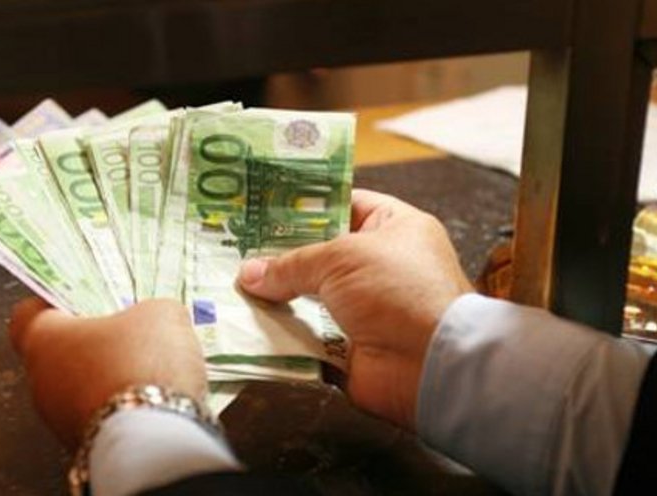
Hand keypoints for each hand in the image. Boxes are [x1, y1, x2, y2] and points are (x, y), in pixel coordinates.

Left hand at [8, 298, 206, 448]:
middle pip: (59, 354)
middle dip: (93, 345)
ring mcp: (58, 421)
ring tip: (149, 374)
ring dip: (108, 381)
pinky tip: (152, 404)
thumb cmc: (139, 368)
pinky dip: (121, 412)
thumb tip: (155, 320)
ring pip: (79, 390)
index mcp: (43, 338)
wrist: (152, 442)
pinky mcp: (82, 448)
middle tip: (128, 336)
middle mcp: (40, 382)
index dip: (55, 305)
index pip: (27, 315)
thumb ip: (150, 311)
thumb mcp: (161, 316)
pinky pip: (100, 420)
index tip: (79, 301)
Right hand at [237, 189, 472, 429]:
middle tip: (237, 250)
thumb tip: (250, 274)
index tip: (264, 207)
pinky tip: (248, 325)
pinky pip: (306, 338)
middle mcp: (380, 267)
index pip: (345, 205)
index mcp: (394, 228)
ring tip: (233, 287)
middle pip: (319, 255)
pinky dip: (282, 336)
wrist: (430, 364)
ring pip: (308, 298)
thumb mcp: (341, 259)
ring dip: (276, 298)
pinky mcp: (348, 349)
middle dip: (280, 256)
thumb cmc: (399, 292)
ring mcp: (364, 310)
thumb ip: (291, 263)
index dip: (306, 205)